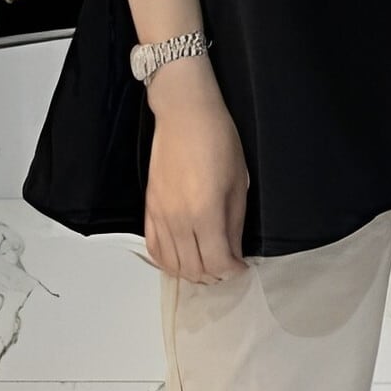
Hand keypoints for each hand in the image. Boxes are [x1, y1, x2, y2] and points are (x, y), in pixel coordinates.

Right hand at [142, 58, 250, 283]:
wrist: (184, 115)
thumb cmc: (218, 141)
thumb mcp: (239, 183)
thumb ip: (234, 223)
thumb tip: (234, 252)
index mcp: (205, 212)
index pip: (217, 262)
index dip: (233, 270)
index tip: (242, 266)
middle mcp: (178, 220)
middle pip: (194, 269)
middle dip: (214, 275)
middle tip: (227, 267)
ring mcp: (160, 215)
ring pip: (172, 264)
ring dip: (192, 272)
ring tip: (207, 264)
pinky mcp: (149, 209)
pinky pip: (154, 248)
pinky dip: (167, 262)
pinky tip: (181, 258)